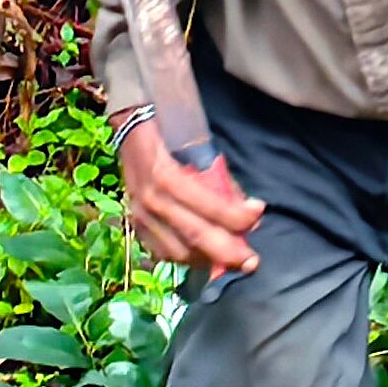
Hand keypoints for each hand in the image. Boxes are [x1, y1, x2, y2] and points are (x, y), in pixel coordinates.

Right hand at [119, 122, 264, 281]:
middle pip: (193, 236)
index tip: (259, 213)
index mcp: (166, 176)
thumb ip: (218, 177)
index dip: (235, 216)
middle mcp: (151, 200)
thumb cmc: (168, 128)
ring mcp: (139, 215)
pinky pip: (162, 251)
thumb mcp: (196, 141)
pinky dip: (186, 258)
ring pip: (177, 251)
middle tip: (252, 261)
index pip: (206, 206)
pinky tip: (203, 257)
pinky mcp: (134, 223)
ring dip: (208, 259)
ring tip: (231, 260)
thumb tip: (245, 208)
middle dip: (227, 252)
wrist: (128, 125)